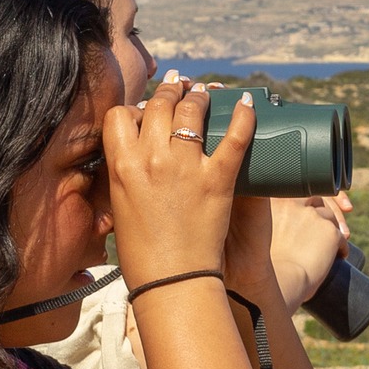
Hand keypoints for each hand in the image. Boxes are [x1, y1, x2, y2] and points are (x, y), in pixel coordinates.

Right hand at [104, 76, 253, 288]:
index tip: (145, 110)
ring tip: (205, 93)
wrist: (172, 280)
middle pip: (159, 104)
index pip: (120, 115)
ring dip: (199, 97)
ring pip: (192, 111)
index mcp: (121, 165)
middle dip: (169, 91)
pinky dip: (244, 116)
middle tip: (179, 87)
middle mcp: (151, 158)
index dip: (134, 108)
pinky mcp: (219, 179)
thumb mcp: (120, 206)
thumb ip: (125, 176)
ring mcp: (186, 166)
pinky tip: (248, 103)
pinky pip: (235, 137)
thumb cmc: (142, 252)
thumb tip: (131, 159)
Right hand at [266, 195, 349, 310]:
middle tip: (325, 229)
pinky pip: (340, 237)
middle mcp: (291, 202)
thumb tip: (281, 230)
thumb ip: (265, 224)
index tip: (307, 213)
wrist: (276, 283)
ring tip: (332, 246)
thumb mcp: (256, 234)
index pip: (294, 191)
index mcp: (271, 200)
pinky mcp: (329, 230)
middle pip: (315, 199)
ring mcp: (311, 215)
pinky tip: (339, 256)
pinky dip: (341, 246)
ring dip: (332, 228)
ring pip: (329, 217)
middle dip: (322, 211)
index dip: (304, 203)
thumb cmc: (260, 267)